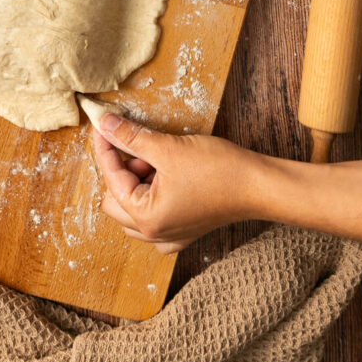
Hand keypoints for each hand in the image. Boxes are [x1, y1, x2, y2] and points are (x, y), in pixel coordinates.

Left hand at [93, 114, 263, 253]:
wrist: (258, 185)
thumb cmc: (218, 169)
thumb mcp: (168, 148)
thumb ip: (132, 137)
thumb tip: (105, 124)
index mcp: (146, 218)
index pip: (111, 179)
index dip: (106, 148)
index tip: (102, 125)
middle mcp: (154, 234)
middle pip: (115, 199)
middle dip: (123, 169)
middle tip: (142, 147)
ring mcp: (169, 236)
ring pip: (131, 208)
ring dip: (136, 182)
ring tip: (158, 162)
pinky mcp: (182, 231)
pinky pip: (152, 217)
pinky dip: (151, 195)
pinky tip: (167, 178)